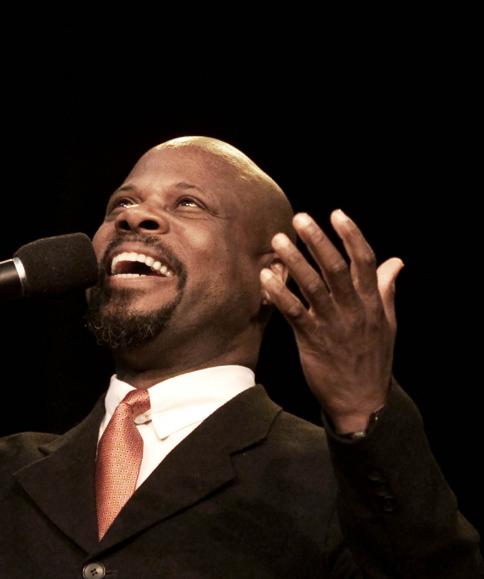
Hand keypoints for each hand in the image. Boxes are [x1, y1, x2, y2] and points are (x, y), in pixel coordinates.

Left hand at [260, 210, 404, 433]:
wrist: (362, 401)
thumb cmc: (372, 359)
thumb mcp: (387, 324)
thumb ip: (386, 290)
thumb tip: (395, 262)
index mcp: (372, 303)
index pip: (365, 261)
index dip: (352, 235)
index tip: (337, 214)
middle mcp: (354, 310)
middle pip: (336, 268)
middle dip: (318, 241)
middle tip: (300, 218)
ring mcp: (332, 324)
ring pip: (313, 286)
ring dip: (295, 261)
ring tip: (279, 240)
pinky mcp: (312, 340)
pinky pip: (294, 312)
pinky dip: (279, 293)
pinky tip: (265, 278)